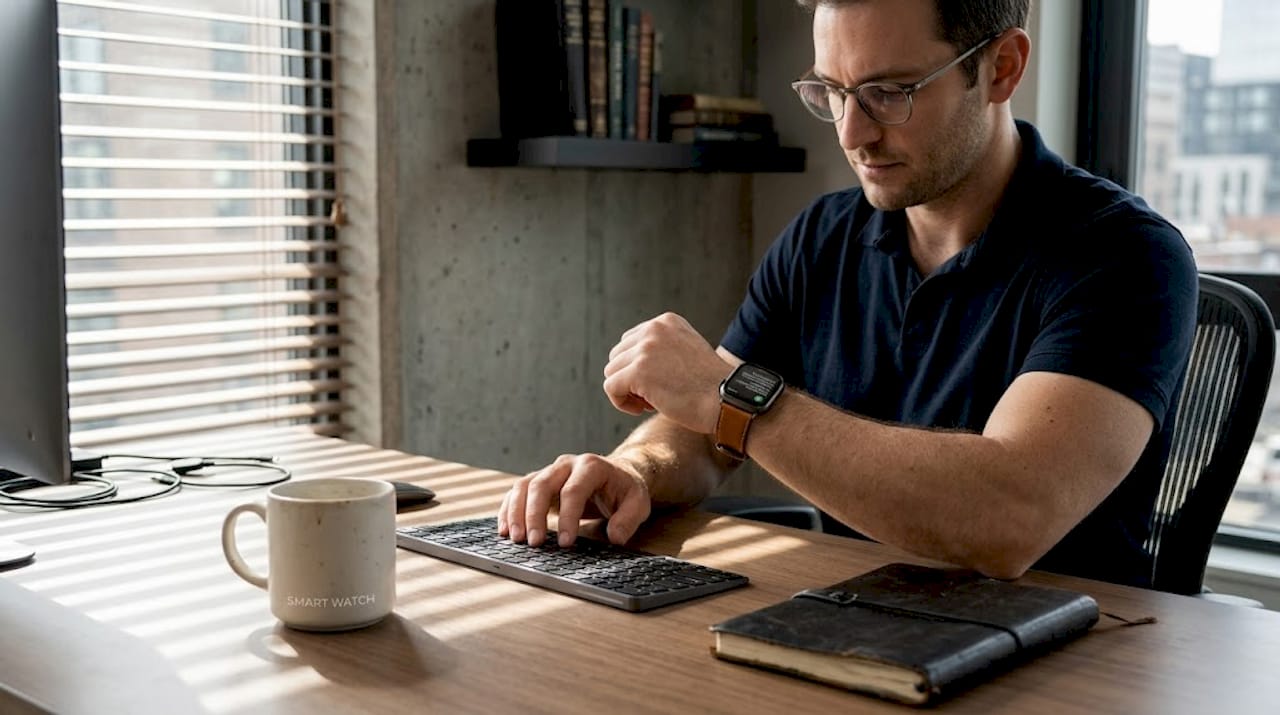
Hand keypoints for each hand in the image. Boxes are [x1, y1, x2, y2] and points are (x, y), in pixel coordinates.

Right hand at [497, 453, 650, 546]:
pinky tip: (505, 529)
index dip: (567, 517)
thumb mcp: (638, 503)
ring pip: (524, 486)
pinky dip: (508, 509)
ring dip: (516, 512)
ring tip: (515, 539)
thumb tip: (615, 537)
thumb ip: (628, 519)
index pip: (573, 490)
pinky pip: (517, 492)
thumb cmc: (626, 490)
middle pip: (541, 484)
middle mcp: (566, 465)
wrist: (618, 474)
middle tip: (534, 543)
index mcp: (591, 466)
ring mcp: (550, 471)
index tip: (565, 543)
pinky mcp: (539, 481)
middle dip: (534, 515)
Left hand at [602, 312, 732, 433]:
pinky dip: (621, 402)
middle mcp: (654, 329)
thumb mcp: (687, 353)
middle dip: (629, 379)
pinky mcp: (638, 371)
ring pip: (611, 372)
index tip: (657, 383)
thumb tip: (628, 366)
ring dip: (626, 391)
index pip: (630, 342)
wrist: (728, 401)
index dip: (637, 367)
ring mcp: (645, 348)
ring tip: (649, 403)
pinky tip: (642, 409)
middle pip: (617, 356)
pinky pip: (610, 387)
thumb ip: (661, 350)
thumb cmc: (711, 387)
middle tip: (653, 396)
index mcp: (666, 321)